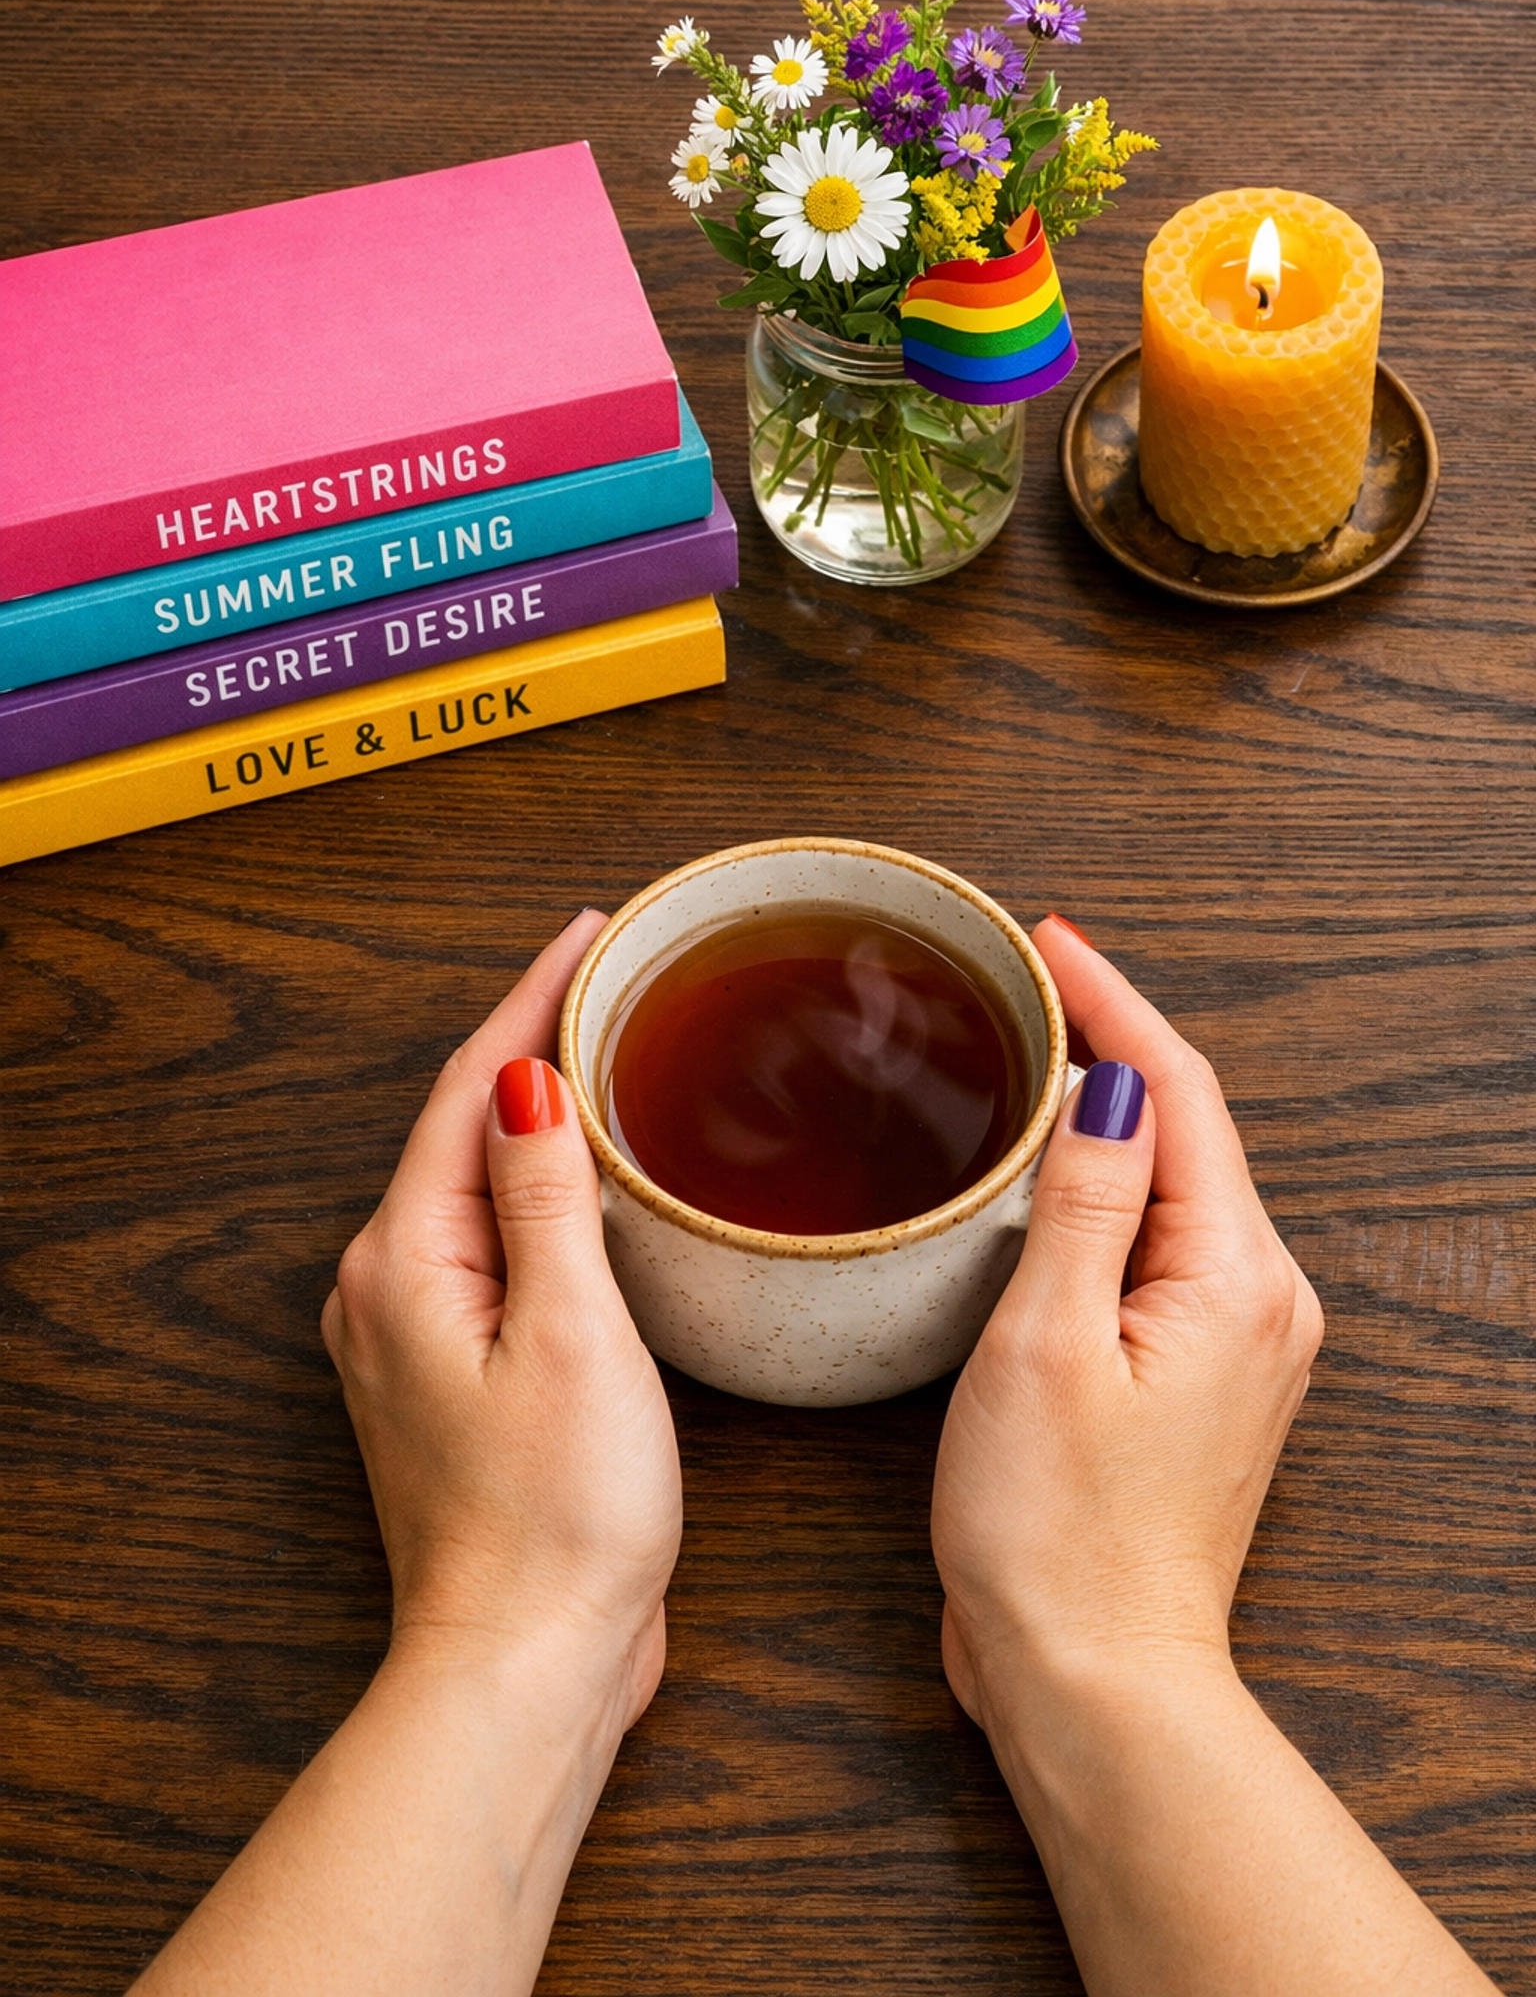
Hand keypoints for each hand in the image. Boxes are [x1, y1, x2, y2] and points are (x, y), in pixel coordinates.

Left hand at [322, 910, 681, 1724]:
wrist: (527, 1659)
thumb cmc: (557, 1516)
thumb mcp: (573, 1334)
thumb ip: (547, 1198)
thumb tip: (530, 1077)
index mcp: (407, 1259)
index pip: (469, 1085)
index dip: (531, 997)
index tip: (591, 934)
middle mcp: (388, 1285)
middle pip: (463, 1125)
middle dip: (535, 1041)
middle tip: (618, 979)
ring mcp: (413, 1333)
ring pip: (478, 1184)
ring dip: (539, 1116)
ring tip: (613, 1054)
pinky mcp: (452, 1372)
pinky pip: (491, 1243)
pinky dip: (540, 1192)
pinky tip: (591, 1183)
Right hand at [933, 914, 1323, 1720]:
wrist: (1094, 1676)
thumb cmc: (1056, 1531)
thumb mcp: (1047, 1344)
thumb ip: (1084, 1201)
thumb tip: (1107, 1083)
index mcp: (1233, 1277)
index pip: (1178, 1089)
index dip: (1110, 1000)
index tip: (1048, 939)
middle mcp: (1261, 1300)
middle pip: (1189, 1124)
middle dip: (1111, 1038)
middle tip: (1026, 977)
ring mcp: (1239, 1341)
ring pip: (1176, 1182)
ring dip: (1110, 1109)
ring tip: (1034, 1046)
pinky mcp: (1202, 1376)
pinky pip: (1163, 1242)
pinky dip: (1111, 1186)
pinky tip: (1056, 1171)